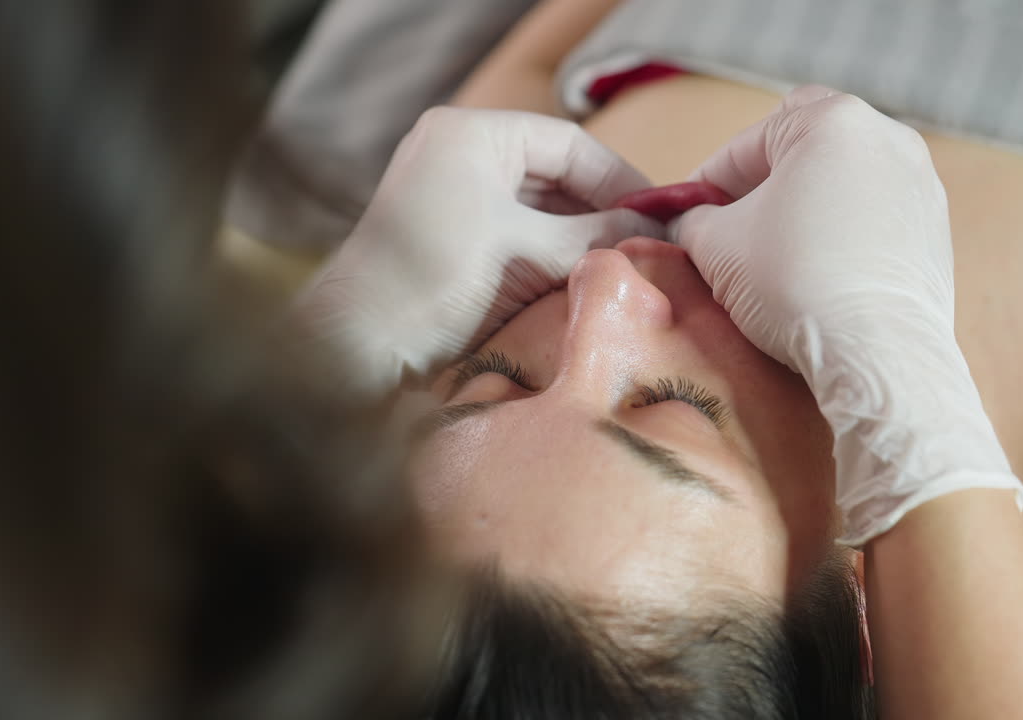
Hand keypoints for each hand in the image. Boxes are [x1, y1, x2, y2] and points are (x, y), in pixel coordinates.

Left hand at [293, 107, 661, 398]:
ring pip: (542, 212)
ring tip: (629, 267)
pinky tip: (589, 283)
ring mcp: (456, 202)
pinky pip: (521, 241)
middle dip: (604, 212)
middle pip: (557, 176)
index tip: (661, 213)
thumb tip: (654, 233)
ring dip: (584, 240)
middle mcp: (462, 158)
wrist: (360, 348)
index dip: (619, 178)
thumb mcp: (525, 251)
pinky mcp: (457, 246)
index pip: (567, 143)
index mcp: (471, 135)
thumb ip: (594, 236)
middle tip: (653, 246)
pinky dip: (556, 260)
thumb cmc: (433, 282)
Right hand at [672, 86, 1022, 544]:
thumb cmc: (793, 283)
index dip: (709, 179)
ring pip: (843, 183)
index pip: (748, 141)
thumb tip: (691, 222)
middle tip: (731, 229)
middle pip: (804, 150)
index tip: (688, 215)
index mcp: (833, 120)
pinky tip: (819, 276)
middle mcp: (888, 137)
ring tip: (774, 257)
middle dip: (762, 186)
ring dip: (804, 209)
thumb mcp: (715, 244)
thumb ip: (693, 220)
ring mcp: (921, 185)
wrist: (876, 352)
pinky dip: (843, 235)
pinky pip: (874, 219)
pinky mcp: (936, 232)